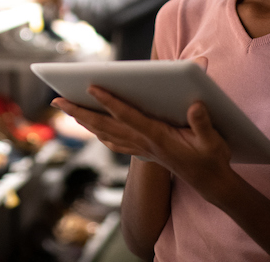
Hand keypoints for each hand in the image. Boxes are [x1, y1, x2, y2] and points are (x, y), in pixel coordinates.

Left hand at [53, 77, 237, 207]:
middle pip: (105, 125)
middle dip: (79, 111)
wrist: (212, 183)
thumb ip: (203, 123)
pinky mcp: (143, 152)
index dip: (109, 101)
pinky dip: (99, 132)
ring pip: (105, 133)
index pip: (127, 116)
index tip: (91, 86)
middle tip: (56, 99)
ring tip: (66, 108)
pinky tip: (92, 127)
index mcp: (158, 137)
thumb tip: (194, 104)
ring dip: (84, 120)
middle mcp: (144, 143)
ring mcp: (141, 149)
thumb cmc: (212, 158)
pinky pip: (114, 141)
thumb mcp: (213, 141)